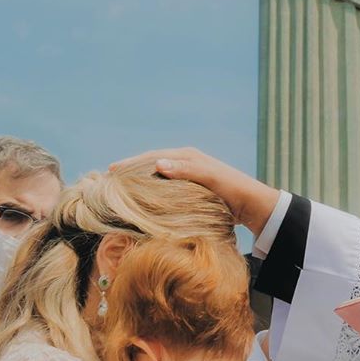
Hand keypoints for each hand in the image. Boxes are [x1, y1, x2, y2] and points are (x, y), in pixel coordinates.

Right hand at [109, 146, 279, 235]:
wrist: (252, 204)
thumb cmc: (232, 190)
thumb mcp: (211, 178)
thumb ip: (187, 170)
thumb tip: (157, 164)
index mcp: (187, 156)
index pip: (152, 156)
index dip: (131, 163)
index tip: (112, 170)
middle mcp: (185, 162)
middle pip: (151, 163)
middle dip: (130, 170)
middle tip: (107, 179)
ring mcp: (187, 175)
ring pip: (156, 176)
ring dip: (138, 180)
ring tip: (119, 189)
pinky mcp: (190, 189)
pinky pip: (164, 186)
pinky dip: (150, 190)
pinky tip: (141, 200)